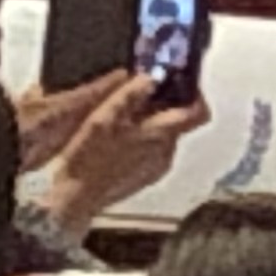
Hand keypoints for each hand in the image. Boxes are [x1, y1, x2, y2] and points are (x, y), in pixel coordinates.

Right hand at [32, 71, 213, 236]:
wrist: (77, 197)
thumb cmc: (88, 158)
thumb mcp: (104, 118)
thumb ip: (130, 96)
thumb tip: (150, 78)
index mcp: (161, 135)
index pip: (198, 112)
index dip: (194, 94)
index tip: (179, 81)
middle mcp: (166, 153)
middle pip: (179, 122)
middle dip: (164, 106)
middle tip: (139, 93)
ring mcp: (158, 168)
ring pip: (164, 137)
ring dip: (150, 123)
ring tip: (122, 116)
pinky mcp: (147, 177)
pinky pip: (153, 151)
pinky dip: (142, 139)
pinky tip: (118, 138)